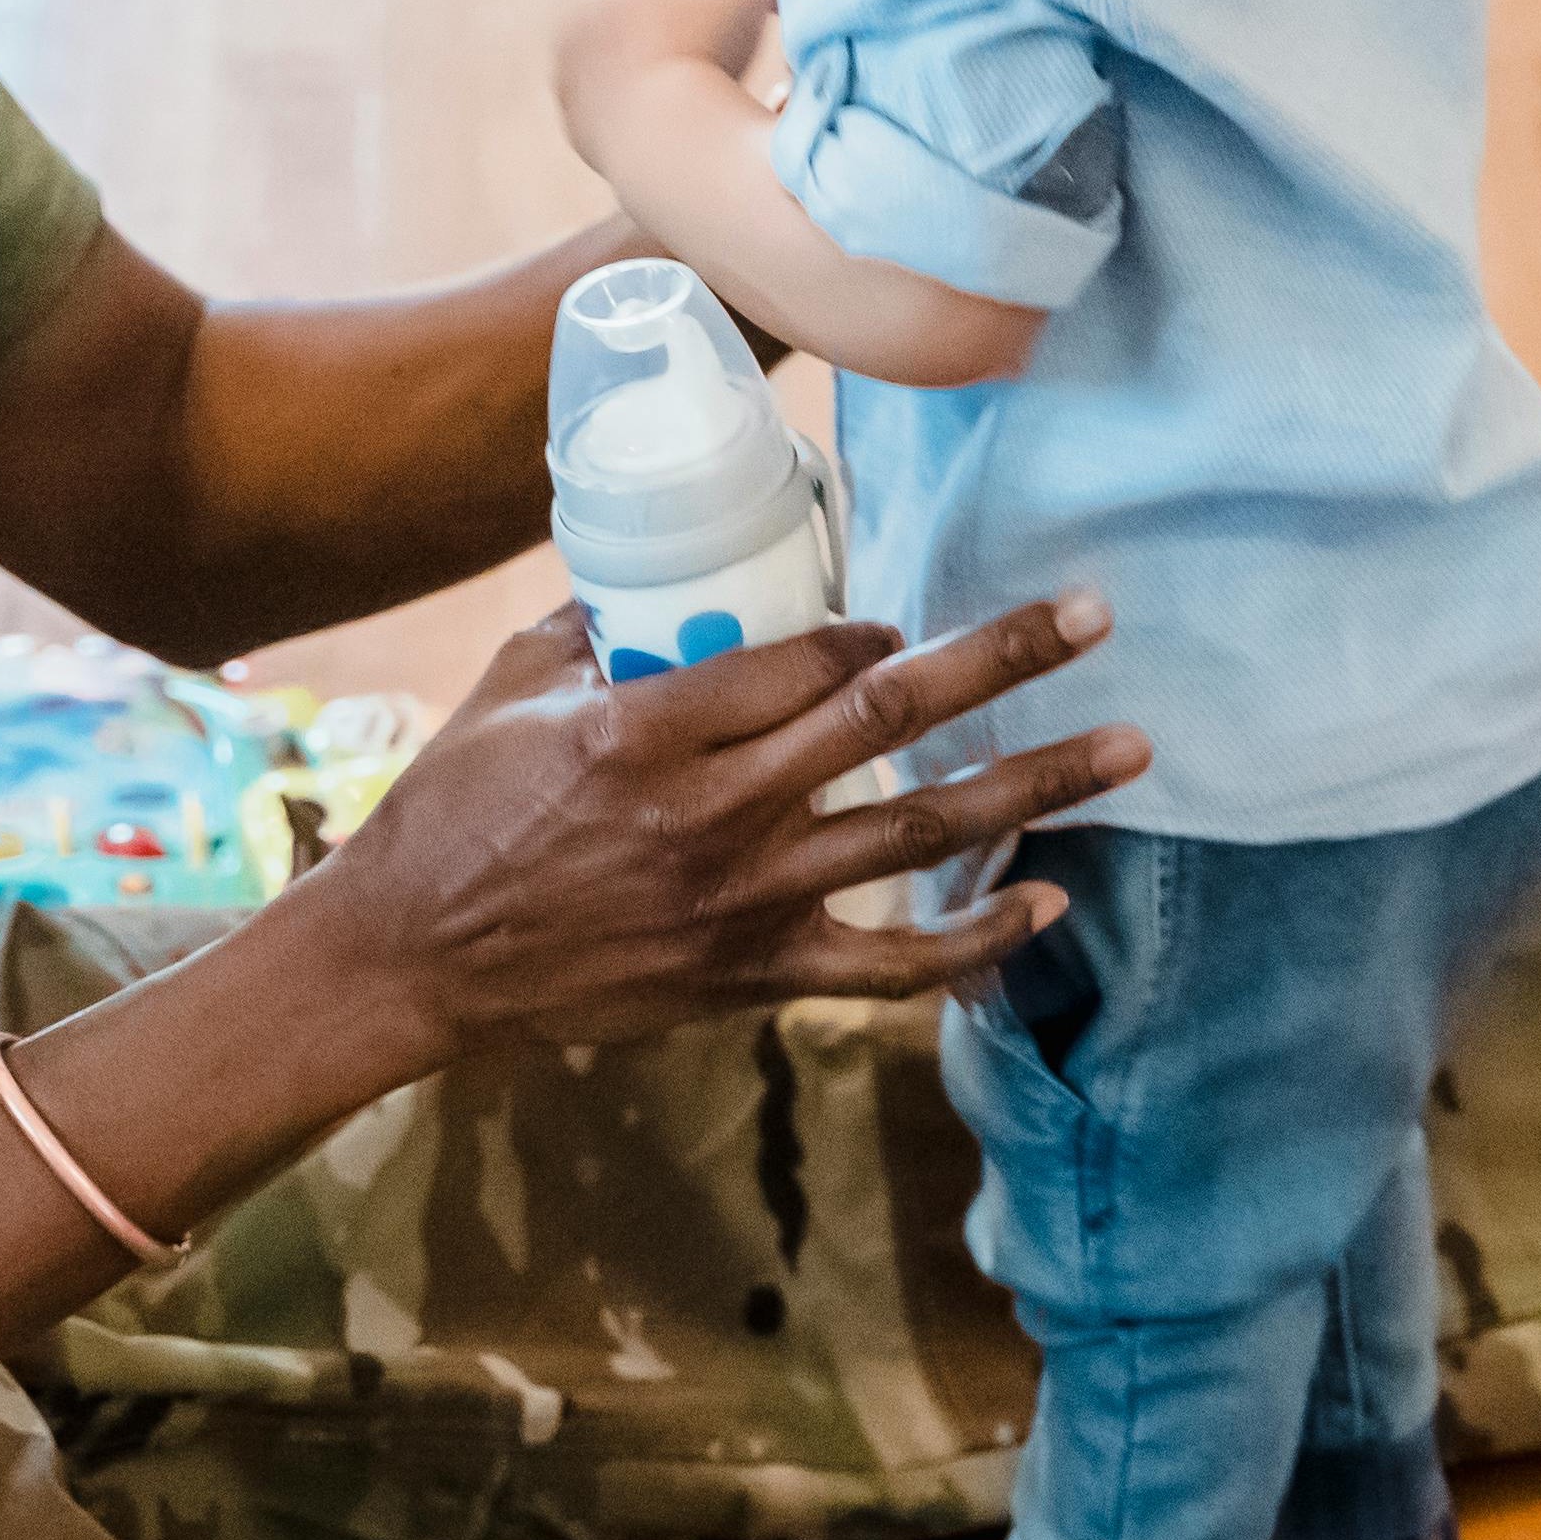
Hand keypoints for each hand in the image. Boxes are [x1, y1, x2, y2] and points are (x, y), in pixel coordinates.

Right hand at [297, 594, 1140, 1074]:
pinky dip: (978, 940)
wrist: (412, 964)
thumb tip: (669, 563)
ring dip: (1032, 786)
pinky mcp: (751, 976)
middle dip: (1001, 662)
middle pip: (887, 721)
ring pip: (917, 834)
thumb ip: (600, 626)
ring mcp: (743, 903)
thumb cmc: (451, 811)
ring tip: (1127, 749)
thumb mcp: (511, 688)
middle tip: (1093, 614)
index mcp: (650, 730)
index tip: (908, 613)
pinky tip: (1051, 904)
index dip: (876, 626)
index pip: (805, 659)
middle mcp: (714, 813)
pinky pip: (891, 965)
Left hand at [553, 0, 780, 163]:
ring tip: (675, 65)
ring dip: (635, 35)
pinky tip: (652, 100)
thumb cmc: (709, 63)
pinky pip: (598, 77)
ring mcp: (570, 49)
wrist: (659, 143)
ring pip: (609, 28)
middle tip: (693, 16)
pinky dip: (621, 81)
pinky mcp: (567, 96)